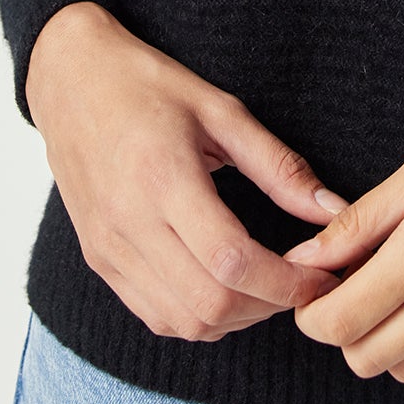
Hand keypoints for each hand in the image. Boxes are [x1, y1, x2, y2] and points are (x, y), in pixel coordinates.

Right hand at [25, 2, 348, 340]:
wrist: (71, 81)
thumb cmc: (147, 85)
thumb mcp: (221, 110)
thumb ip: (279, 165)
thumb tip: (333, 210)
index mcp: (163, 178)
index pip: (232, 261)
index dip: (286, 282)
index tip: (322, 276)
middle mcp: (129, 223)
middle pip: (210, 304)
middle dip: (269, 306)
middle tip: (303, 283)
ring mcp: (109, 249)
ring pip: (183, 322)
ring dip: (237, 319)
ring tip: (269, 286)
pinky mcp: (100, 260)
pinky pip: (155, 316)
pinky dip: (199, 318)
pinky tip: (226, 288)